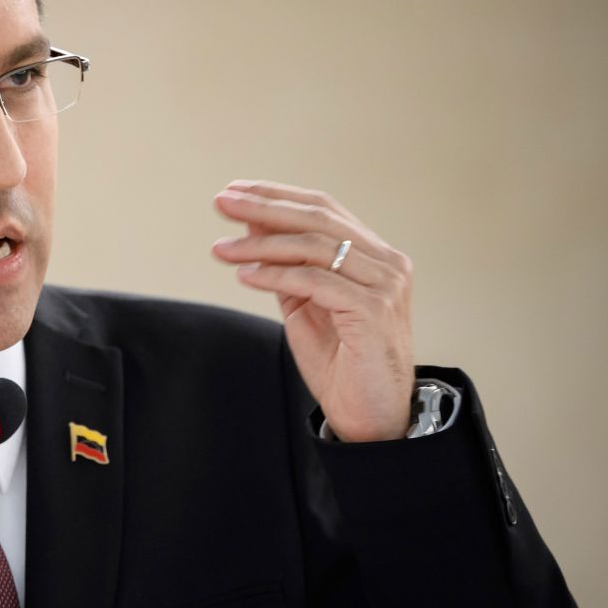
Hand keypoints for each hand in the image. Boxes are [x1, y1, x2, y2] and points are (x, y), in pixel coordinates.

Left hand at [212, 180, 414, 441]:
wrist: (371, 417)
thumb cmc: (340, 363)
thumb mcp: (304, 303)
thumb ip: (284, 263)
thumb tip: (253, 220)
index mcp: (373, 255)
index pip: (323, 209)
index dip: (277, 196)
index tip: (235, 190)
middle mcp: (386, 263)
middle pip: (317, 218)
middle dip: (264, 207)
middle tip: (221, 202)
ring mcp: (384, 284)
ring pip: (313, 246)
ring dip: (260, 244)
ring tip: (222, 249)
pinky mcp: (373, 310)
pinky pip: (315, 281)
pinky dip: (276, 274)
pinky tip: (245, 275)